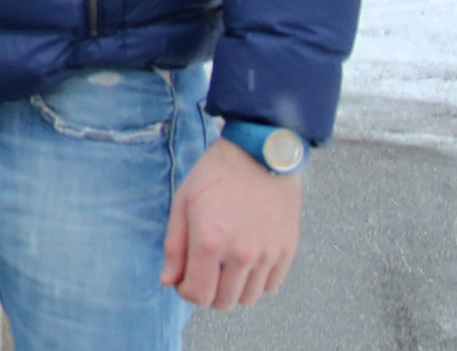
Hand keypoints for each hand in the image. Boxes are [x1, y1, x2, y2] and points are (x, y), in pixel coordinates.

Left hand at [163, 139, 303, 309]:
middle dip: (209, 292)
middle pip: (224, 302)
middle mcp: (241, 255)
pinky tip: (247, 260)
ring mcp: (267, 255)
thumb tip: (169, 281)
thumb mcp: (183, 202)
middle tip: (205, 271)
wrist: (259, 154)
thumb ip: (174, 246)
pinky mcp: (287, 251)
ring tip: (226, 264)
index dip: (187, 291)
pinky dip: (257, 281)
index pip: (198, 295)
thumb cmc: (216, 174)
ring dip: (233, 288)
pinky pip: (270, 286)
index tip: (185, 279)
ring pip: (248, 298)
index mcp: (209, 242)